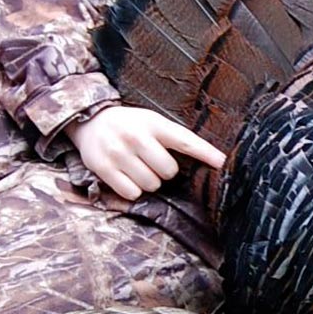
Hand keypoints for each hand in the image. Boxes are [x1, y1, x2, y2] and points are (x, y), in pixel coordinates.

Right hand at [68, 106, 225, 200]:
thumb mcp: (153, 122)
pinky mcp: (103, 167)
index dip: (205, 152)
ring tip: (138, 166)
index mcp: (153, 123)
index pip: (184, 140)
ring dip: (148, 181)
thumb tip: (214, 159)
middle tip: (152, 161)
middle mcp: (135, 136)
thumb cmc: (130, 125)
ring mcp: (117, 152)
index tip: (222, 162)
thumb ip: (177, 138)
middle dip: (164, 172)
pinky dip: (133, 189)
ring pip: (150, 184)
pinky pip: (131, 193)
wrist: (90, 121)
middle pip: (168, 171)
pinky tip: (127, 176)